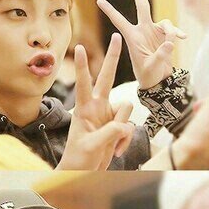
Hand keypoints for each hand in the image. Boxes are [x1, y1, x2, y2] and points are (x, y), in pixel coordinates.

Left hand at [59, 34, 134, 169]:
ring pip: (126, 109)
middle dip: (113, 58)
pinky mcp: (117, 126)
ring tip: (110, 146)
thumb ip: (109, 133)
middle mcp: (97, 107)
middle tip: (118, 36)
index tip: (81, 47)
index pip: (84, 83)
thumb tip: (125, 124)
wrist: (83, 172)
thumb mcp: (91, 146)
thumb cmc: (79, 158)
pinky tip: (115, 151)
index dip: (84, 66)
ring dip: (122, 129)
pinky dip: (125, 140)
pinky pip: (130, 125)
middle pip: (107, 78)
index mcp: (84, 109)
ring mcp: (108, 115)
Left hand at [97, 0, 185, 89]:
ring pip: (164, 22)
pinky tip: (184, 38)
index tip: (98, 1)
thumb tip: (170, 42)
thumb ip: (160, 55)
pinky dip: (178, 33)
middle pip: (142, 6)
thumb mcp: (152, 67)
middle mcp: (143, 31)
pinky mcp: (164, 35)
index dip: (110, 11)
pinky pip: (173, 30)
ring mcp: (154, 32)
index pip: (119, 21)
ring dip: (170, 31)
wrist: (157, 81)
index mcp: (132, 38)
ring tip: (171, 45)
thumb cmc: (149, 76)